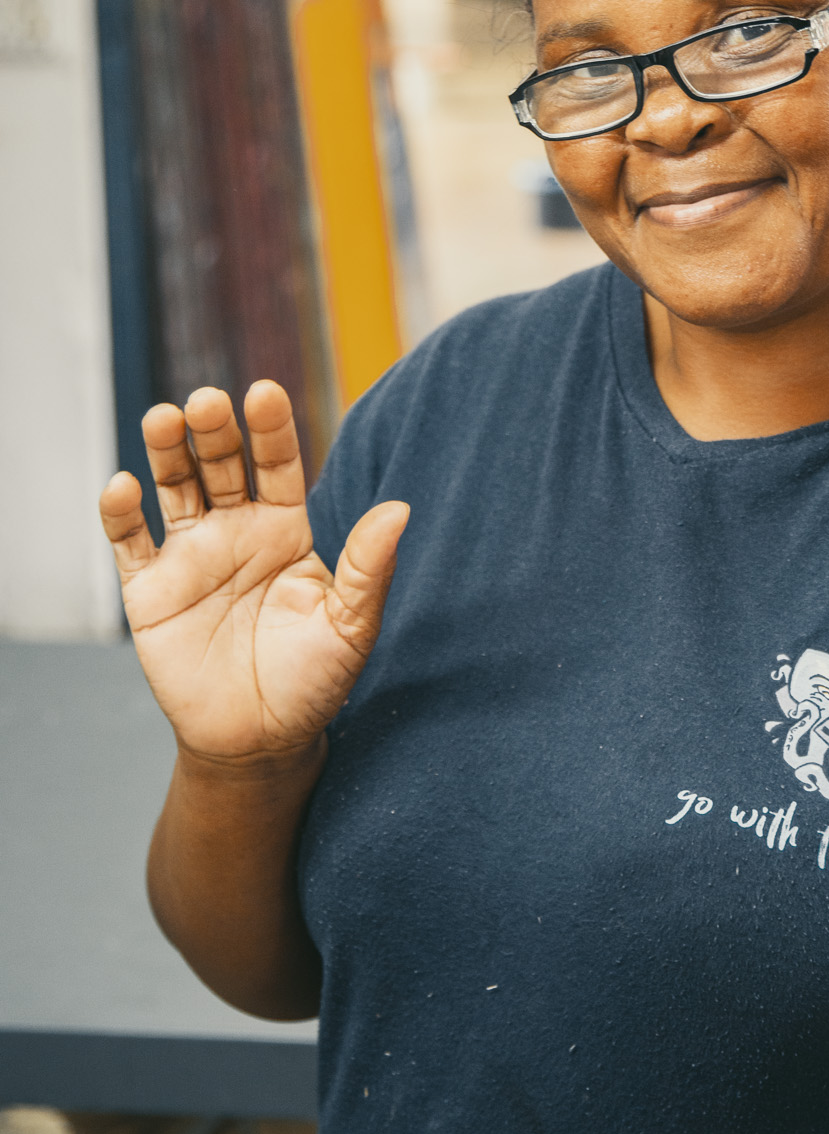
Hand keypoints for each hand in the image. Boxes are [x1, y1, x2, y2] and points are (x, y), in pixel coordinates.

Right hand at [99, 381, 406, 766]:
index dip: (271, 429)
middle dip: (213, 430)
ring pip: (173, 487)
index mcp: (286, 528)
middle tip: (207, 402)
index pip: (277, 463)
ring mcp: (190, 555)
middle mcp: (236, 530)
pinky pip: (130, 542)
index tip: (264, 393)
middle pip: (220, 463)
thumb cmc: (313, 680)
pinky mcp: (149, 590)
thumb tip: (401, 510)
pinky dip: (121, 514)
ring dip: (165, 450)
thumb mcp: (350, 625)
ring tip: (163, 419)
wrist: (260, 740)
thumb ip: (369, 568)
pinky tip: (125, 487)